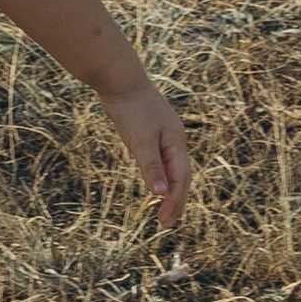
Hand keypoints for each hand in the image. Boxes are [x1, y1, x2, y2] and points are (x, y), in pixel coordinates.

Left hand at [101, 80, 191, 230]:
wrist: (118, 78)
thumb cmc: (131, 109)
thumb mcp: (140, 141)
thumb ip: (151, 167)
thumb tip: (161, 195)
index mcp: (176, 142)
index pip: (181, 178)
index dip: (176, 201)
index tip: (167, 222)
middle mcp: (174, 138)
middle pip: (180, 175)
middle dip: (176, 199)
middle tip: (167, 223)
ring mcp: (163, 133)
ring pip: (170, 166)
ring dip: (168, 188)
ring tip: (163, 208)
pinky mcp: (150, 129)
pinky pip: (159, 157)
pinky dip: (159, 173)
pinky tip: (152, 179)